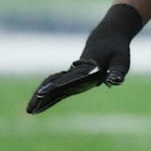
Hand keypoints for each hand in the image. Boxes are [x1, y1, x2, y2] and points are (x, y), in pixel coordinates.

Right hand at [27, 4, 142, 113]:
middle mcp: (76, 71)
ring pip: (52, 85)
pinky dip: (46, 94)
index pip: (72, 78)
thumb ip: (117, 71)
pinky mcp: (71, 78)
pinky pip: (55, 86)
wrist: (106, 39)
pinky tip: (38, 106)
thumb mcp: (121, 61)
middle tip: (31, 108)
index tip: (44, 93)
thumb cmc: (116, 51)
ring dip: (41, 97)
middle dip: (44, 95)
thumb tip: (115, 81)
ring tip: (29, 111)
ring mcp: (72, 74)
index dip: (60, 86)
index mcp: (88, 68)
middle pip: (56, 83)